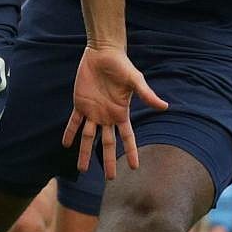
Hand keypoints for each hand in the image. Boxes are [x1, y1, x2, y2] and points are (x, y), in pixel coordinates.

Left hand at [63, 46, 167, 178]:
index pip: (127, 138)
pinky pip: (74, 122)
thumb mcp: (135, 80)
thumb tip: (165, 106)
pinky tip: (66, 144)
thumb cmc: (121, 65)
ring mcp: (93, 111)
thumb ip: (147, 94)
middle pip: (108, 143)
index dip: (131, 152)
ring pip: (88, 137)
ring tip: (81, 169)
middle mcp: (107, 116)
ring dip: (84, 152)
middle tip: (109, 178)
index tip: (135, 167)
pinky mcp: (80, 103)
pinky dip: (70, 133)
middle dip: (108, 160)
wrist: (103, 53)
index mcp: (121, 113)